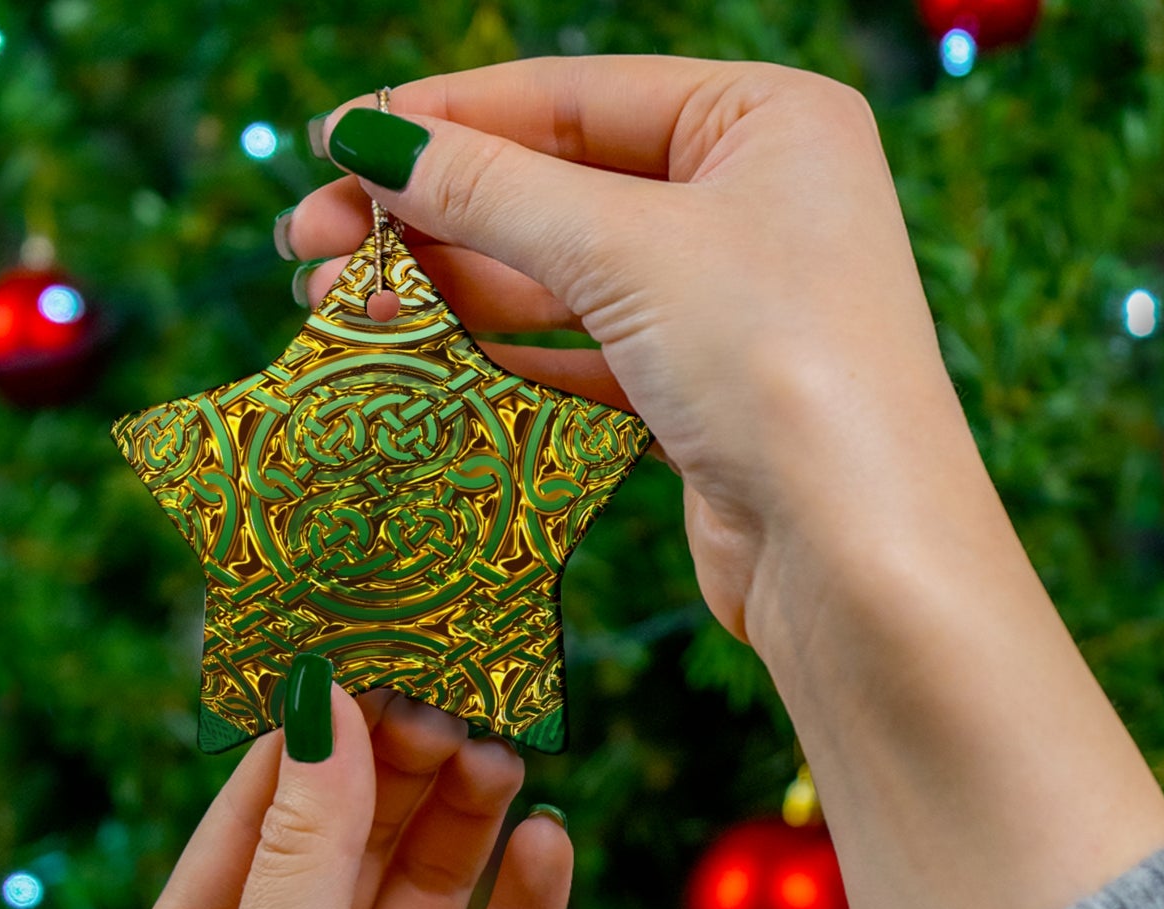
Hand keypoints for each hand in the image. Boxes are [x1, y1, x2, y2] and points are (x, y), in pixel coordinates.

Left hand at [116, 687, 571, 908]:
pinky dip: (528, 903)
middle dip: (404, 764)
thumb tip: (327, 706)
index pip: (263, 808)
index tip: (374, 645)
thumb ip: (303, 852)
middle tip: (460, 692)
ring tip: (505, 752)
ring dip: (468, 818)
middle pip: (358, 835)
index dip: (317, 728)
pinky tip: (550, 844)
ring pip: (433, 885)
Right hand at [286, 56, 977, 645]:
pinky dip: (505, 355)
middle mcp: (754, 200)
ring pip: (563, 276)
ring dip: (452, 288)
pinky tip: (424, 357)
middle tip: (308, 242)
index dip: (445, 118)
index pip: (573, 96)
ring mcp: (730, 302)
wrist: (855, 556)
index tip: (334, 142)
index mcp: (765, 119)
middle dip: (432, 213)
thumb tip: (369, 141)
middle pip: (558, 186)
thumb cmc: (776, 365)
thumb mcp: (626, 250)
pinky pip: (585, 354)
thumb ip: (492, 190)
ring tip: (338, 303)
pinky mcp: (704, 393)